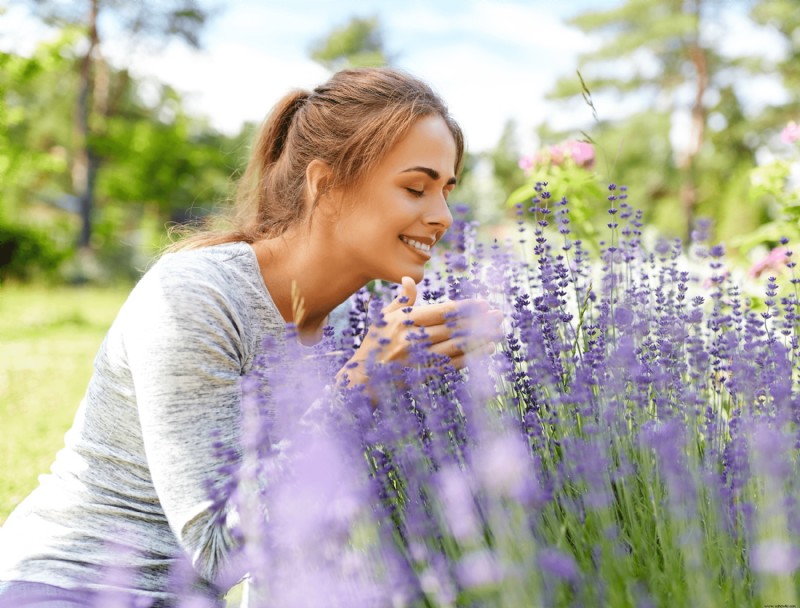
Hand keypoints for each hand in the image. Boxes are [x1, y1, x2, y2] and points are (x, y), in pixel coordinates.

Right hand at [337, 276, 502, 387]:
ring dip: (480, 338)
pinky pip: (453, 364)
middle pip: (453, 327)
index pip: (442, 311)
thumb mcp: (383, 318)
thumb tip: (411, 279)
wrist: (362, 379)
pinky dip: (471, 356)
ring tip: (498, 331)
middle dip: (479, 321)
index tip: (483, 303)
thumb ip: (401, 300)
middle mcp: (413, 338)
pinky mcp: (423, 373)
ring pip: (456, 345)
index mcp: (404, 321)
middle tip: (499, 315)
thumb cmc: (374, 344)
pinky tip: (486, 350)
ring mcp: (419, 358)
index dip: (465, 307)